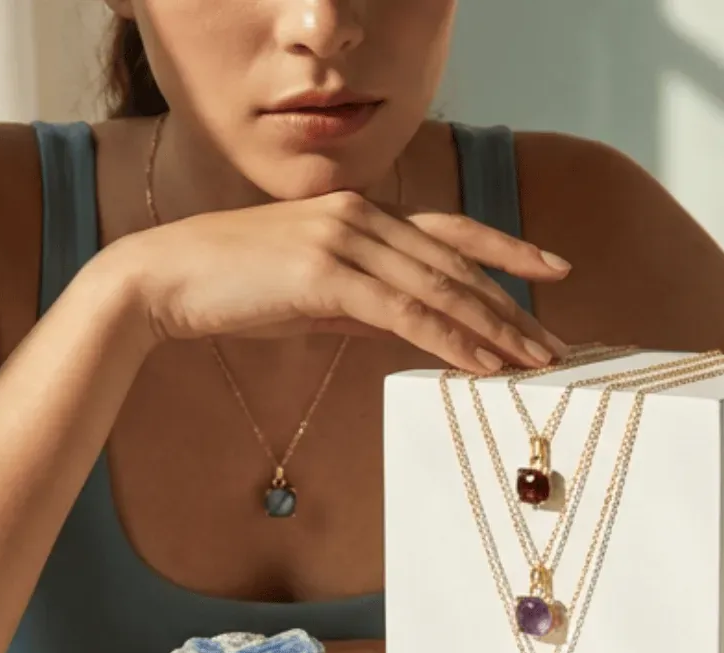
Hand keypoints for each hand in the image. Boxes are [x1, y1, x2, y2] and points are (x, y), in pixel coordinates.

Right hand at [122, 191, 572, 373]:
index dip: (510, 250)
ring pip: (440, 288)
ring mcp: (345, 239)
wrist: (167, 280)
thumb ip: (374, 305)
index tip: (555, 269)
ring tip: (536, 363)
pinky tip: (484, 364)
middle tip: (555, 346)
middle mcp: (364, 217)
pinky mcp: (325, 273)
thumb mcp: (322, 296)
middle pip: (459, 266)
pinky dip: (450, 339)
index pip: (454, 233)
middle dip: (513, 308)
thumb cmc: (243, 290)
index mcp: (366, 216)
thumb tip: (421, 329)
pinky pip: (405, 312)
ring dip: (494, 329)